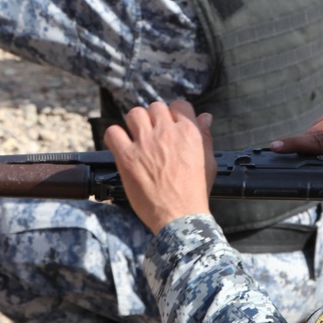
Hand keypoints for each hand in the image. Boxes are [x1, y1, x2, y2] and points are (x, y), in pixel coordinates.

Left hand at [104, 101, 215, 233]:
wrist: (180, 216)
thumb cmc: (194, 192)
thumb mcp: (208, 162)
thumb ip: (205, 136)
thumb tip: (205, 117)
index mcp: (189, 132)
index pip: (179, 105)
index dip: (173, 115)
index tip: (170, 125)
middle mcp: (167, 133)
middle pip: (155, 107)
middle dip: (154, 120)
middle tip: (153, 136)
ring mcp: (146, 143)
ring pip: (134, 114)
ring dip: (135, 125)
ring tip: (137, 140)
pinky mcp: (128, 157)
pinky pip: (113, 133)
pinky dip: (115, 137)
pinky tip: (122, 147)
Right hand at [271, 99, 322, 169]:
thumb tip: (318, 169)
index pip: (321, 139)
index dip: (297, 145)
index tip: (277, 146)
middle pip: (315, 132)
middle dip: (303, 145)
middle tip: (291, 159)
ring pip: (319, 125)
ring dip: (313, 138)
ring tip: (310, 151)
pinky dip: (322, 130)